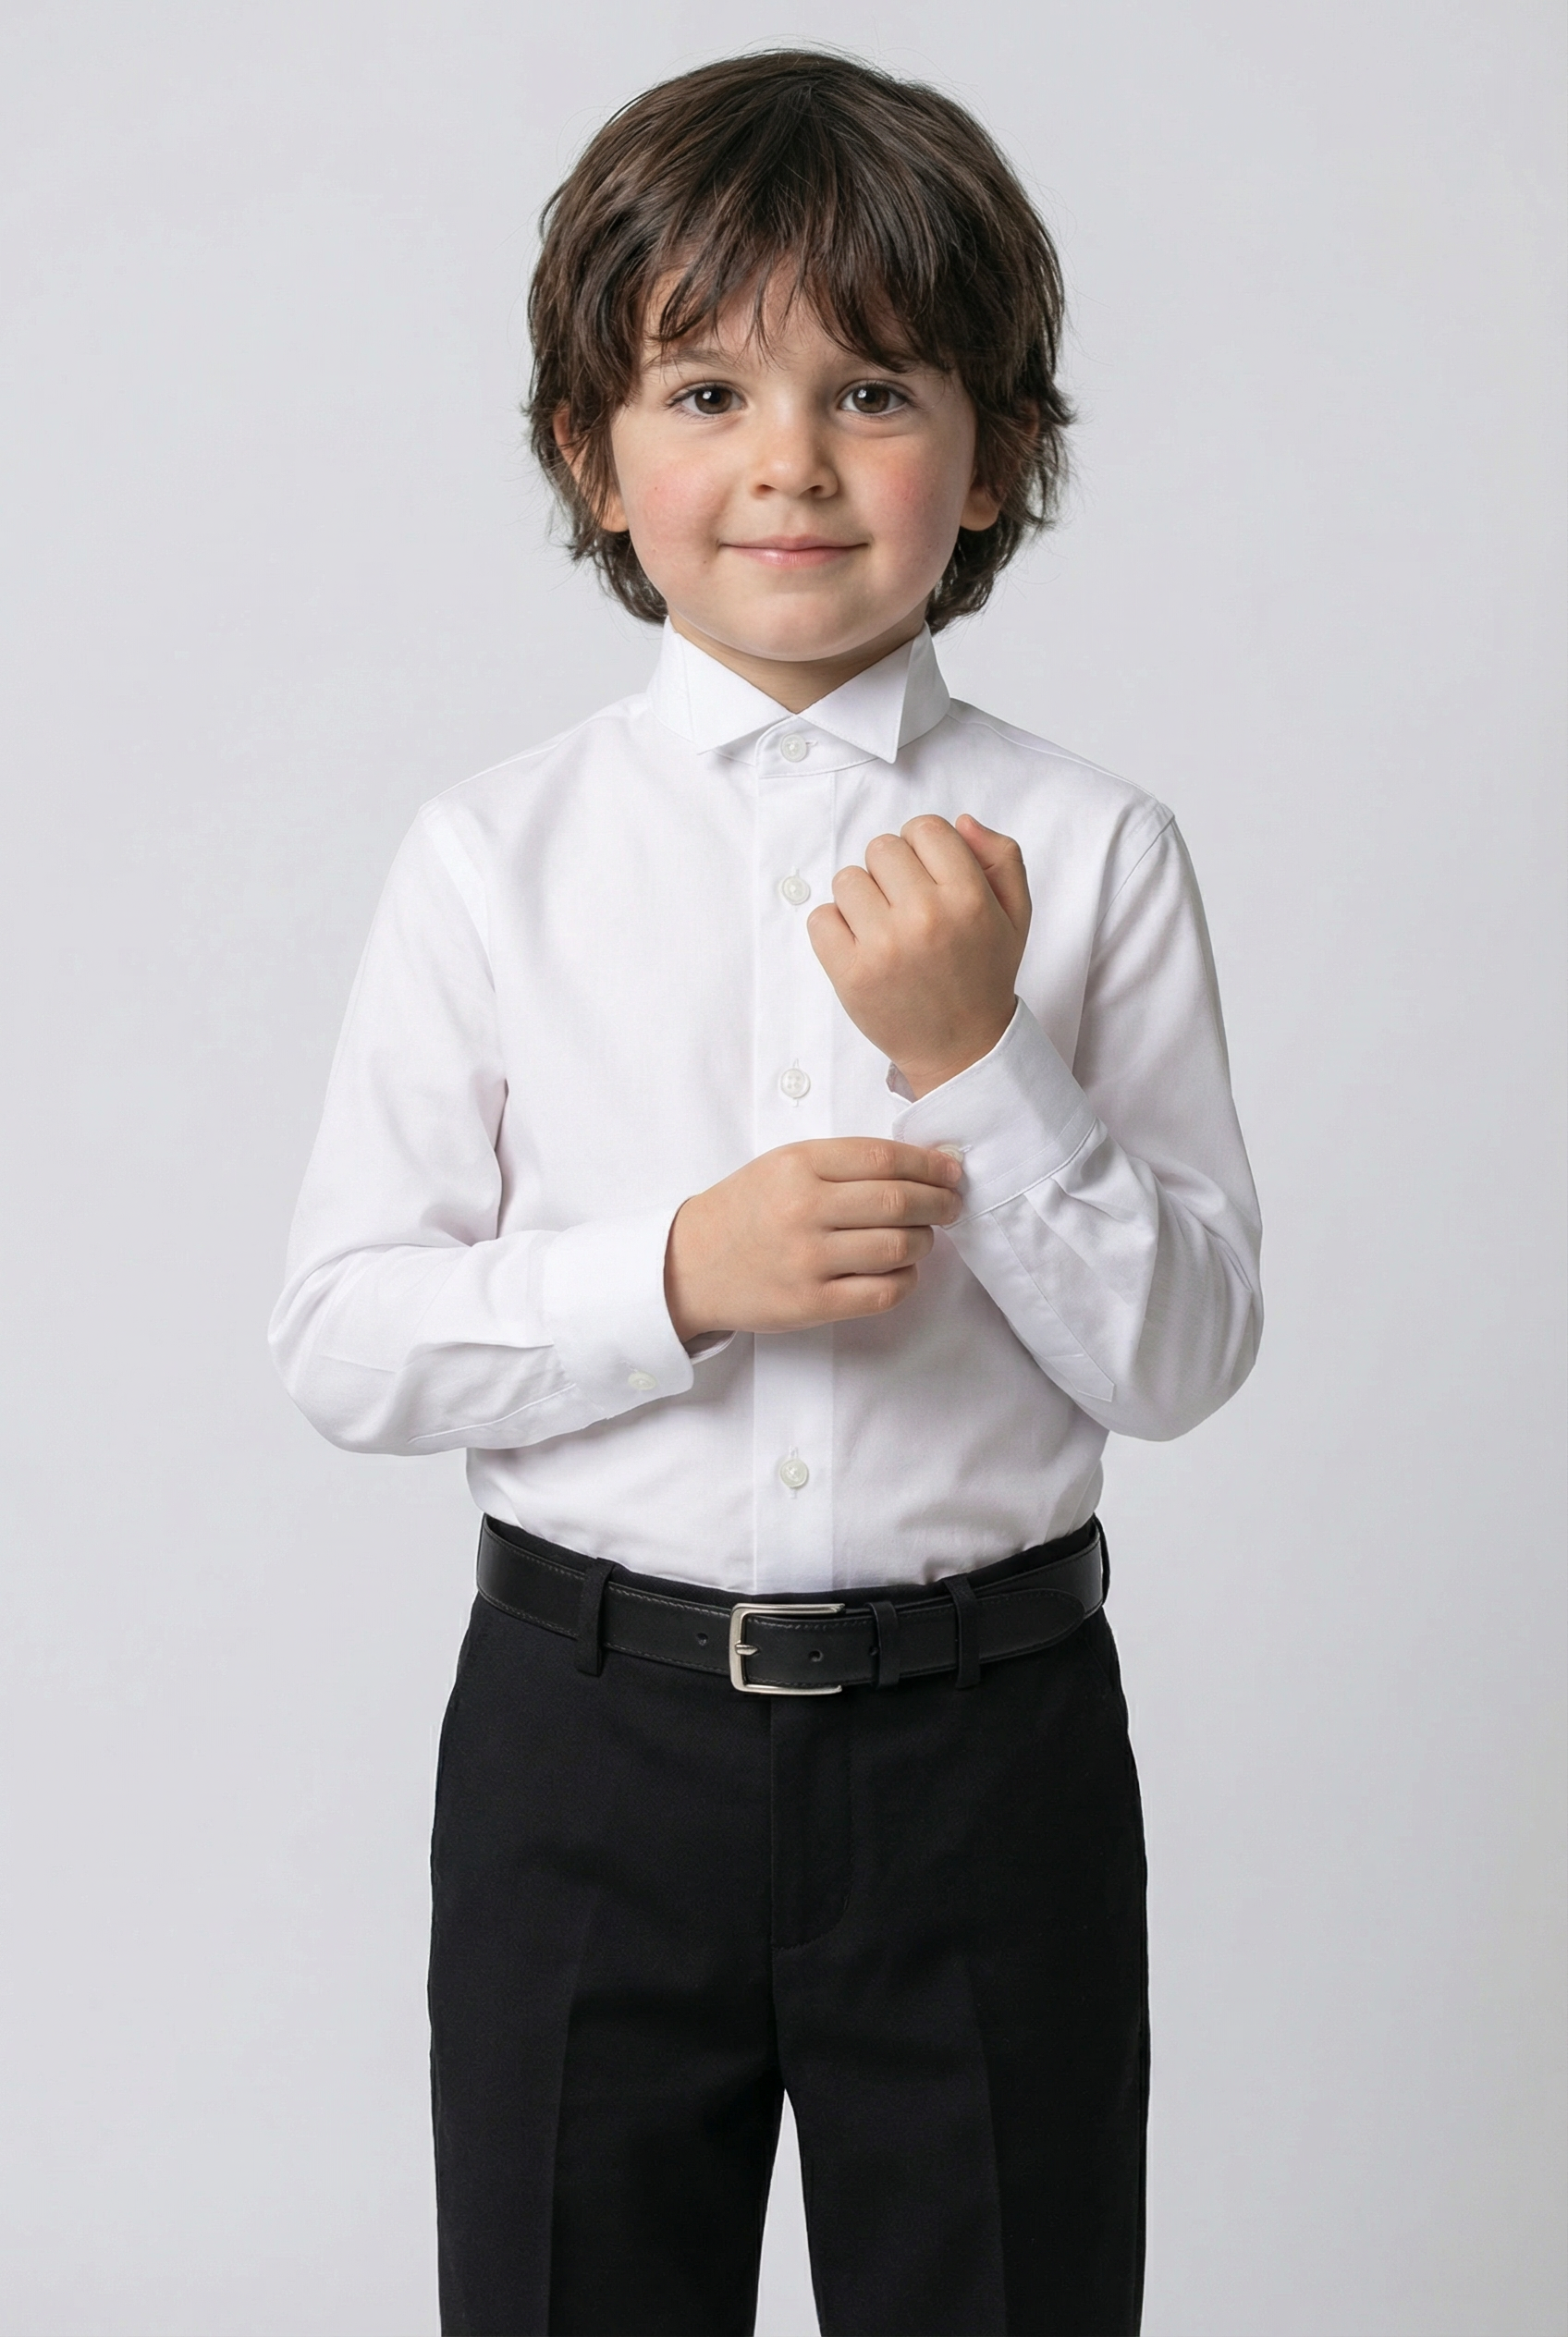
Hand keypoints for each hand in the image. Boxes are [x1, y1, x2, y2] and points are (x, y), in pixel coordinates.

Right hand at [664, 1139, 963, 1340]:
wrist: (690, 1264)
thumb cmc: (746, 1209)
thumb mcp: (783, 1165)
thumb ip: (843, 1163)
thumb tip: (921, 1164)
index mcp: (798, 1165)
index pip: (883, 1158)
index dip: (929, 1164)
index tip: (951, 1170)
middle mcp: (803, 1209)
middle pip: (898, 1201)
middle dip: (939, 1202)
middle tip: (951, 1204)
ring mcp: (807, 1259)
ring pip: (897, 1246)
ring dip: (925, 1241)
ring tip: (924, 1237)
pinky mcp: (811, 1303)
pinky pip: (883, 1292)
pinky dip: (907, 1279)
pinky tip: (904, 1270)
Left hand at [807, 814, 1030, 1097]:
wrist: (962, 1050)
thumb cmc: (984, 976)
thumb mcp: (1015, 914)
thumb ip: (1001, 858)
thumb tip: (961, 821)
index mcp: (969, 897)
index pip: (925, 828)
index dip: (923, 848)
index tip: (928, 878)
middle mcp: (926, 916)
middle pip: (880, 847)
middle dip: (891, 872)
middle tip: (906, 907)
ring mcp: (884, 946)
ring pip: (847, 879)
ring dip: (861, 899)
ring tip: (884, 929)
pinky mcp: (851, 973)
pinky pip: (820, 918)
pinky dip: (835, 929)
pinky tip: (862, 948)